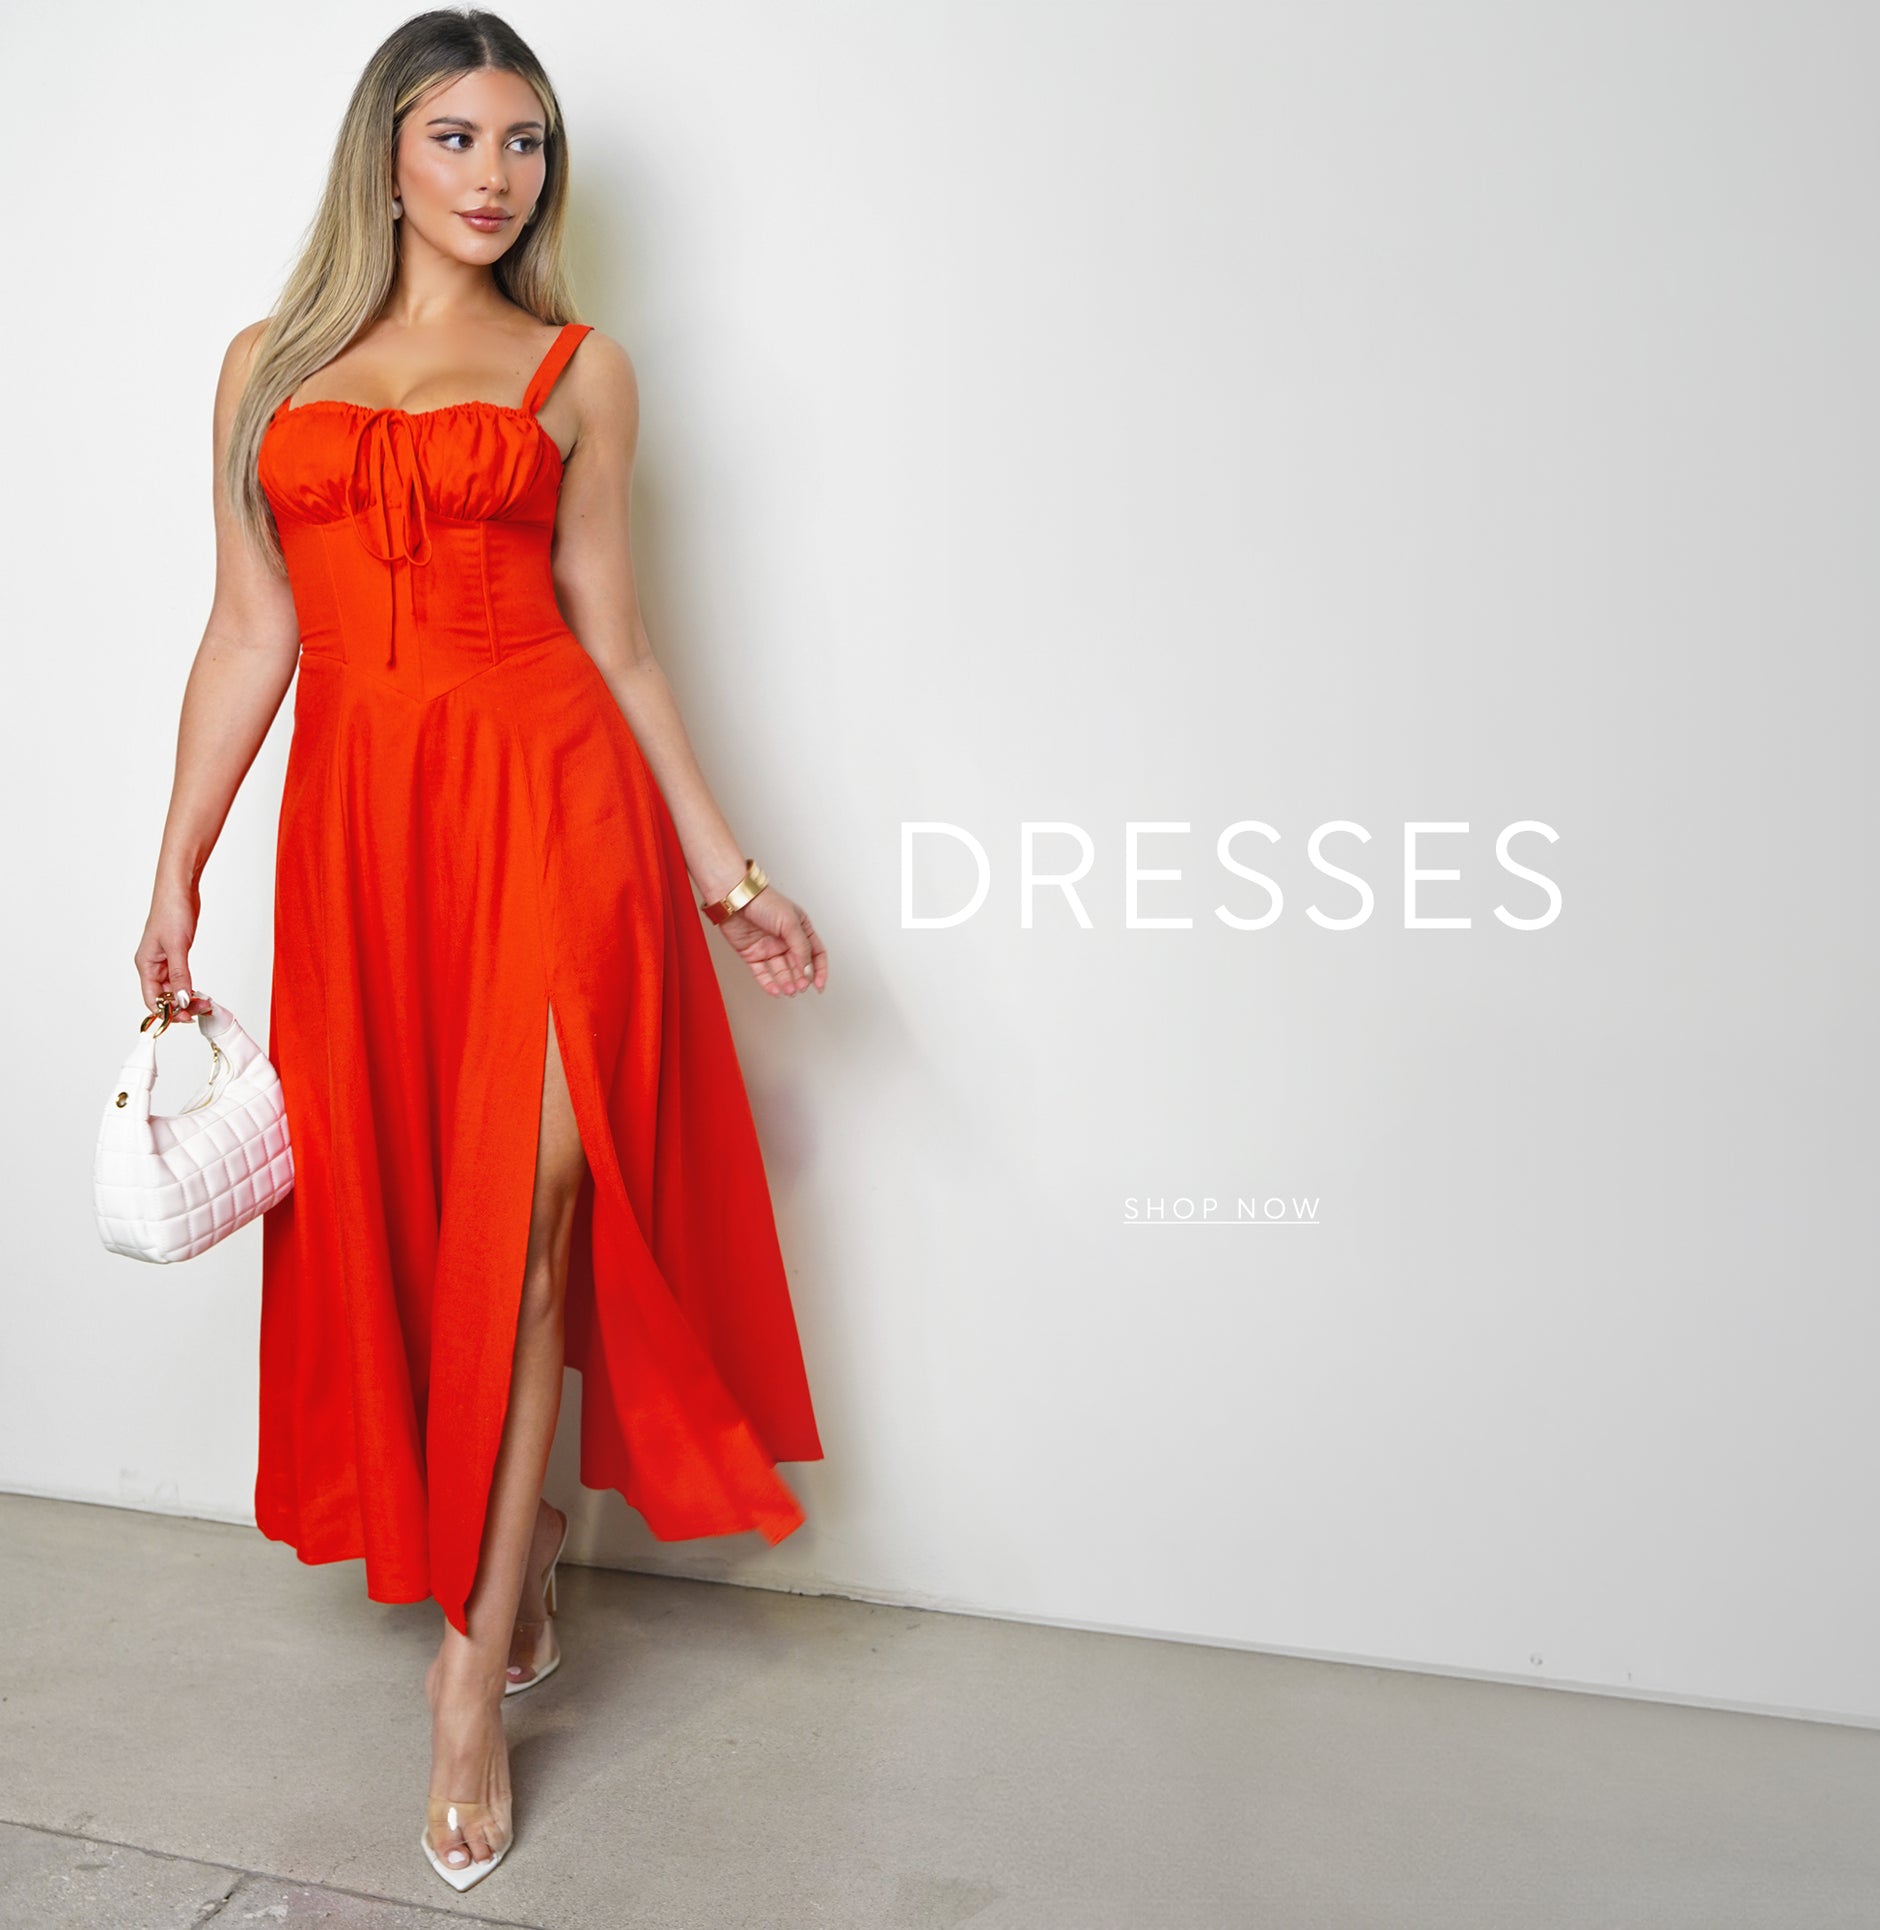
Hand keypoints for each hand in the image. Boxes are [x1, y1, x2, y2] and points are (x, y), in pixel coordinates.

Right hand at [134, 880, 208, 1020]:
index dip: (167, 1012)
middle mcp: (152, 965)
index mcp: (146, 964)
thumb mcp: (178, 947)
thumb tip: (182, 1000)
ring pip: (173, 988)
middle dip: (180, 1005)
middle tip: (201, 1009)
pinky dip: (189, 986)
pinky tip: (199, 991)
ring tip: (204, 1002)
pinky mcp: (175, 954)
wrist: (180, 889)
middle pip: (163, 996)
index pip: (152, 999)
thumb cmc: (171, 911)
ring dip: (187, 997)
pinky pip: (180, 977)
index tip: (186, 1017)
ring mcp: (164, 960)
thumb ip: (180, 975)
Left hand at [709, 881, 827, 996]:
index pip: (816, 953)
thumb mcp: (791, 923)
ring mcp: (769, 948)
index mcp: (800, 929)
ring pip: (781, 971)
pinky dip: (768, 983)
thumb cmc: (763, 901)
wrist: (735, 899)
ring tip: (790, 990)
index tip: (819, 984)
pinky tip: (775, 990)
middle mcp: (785, 939)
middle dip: (802, 978)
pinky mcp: (752, 954)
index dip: (819, 970)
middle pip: (799, 965)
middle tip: (802, 986)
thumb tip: (808, 970)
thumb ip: (801, 948)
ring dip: (787, 982)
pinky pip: (762, 973)